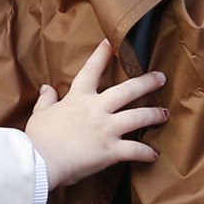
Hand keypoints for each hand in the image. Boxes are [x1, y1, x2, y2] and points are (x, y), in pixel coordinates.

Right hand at [26, 38, 166, 187]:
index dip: (102, 54)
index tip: (111, 42)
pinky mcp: (111, 150)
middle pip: (128, 90)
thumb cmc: (38, 138)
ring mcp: (106, 128)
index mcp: (78, 98)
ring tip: (164, 114)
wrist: (40, 161)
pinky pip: (135, 150)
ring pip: (138, 116)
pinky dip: (146, 153)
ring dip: (154, 114)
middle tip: (161, 77)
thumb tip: (47, 88)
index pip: (91, 70)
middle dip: (146, 82)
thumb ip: (47, 100)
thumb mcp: (40, 114)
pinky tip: (154, 155)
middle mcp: (96, 109)